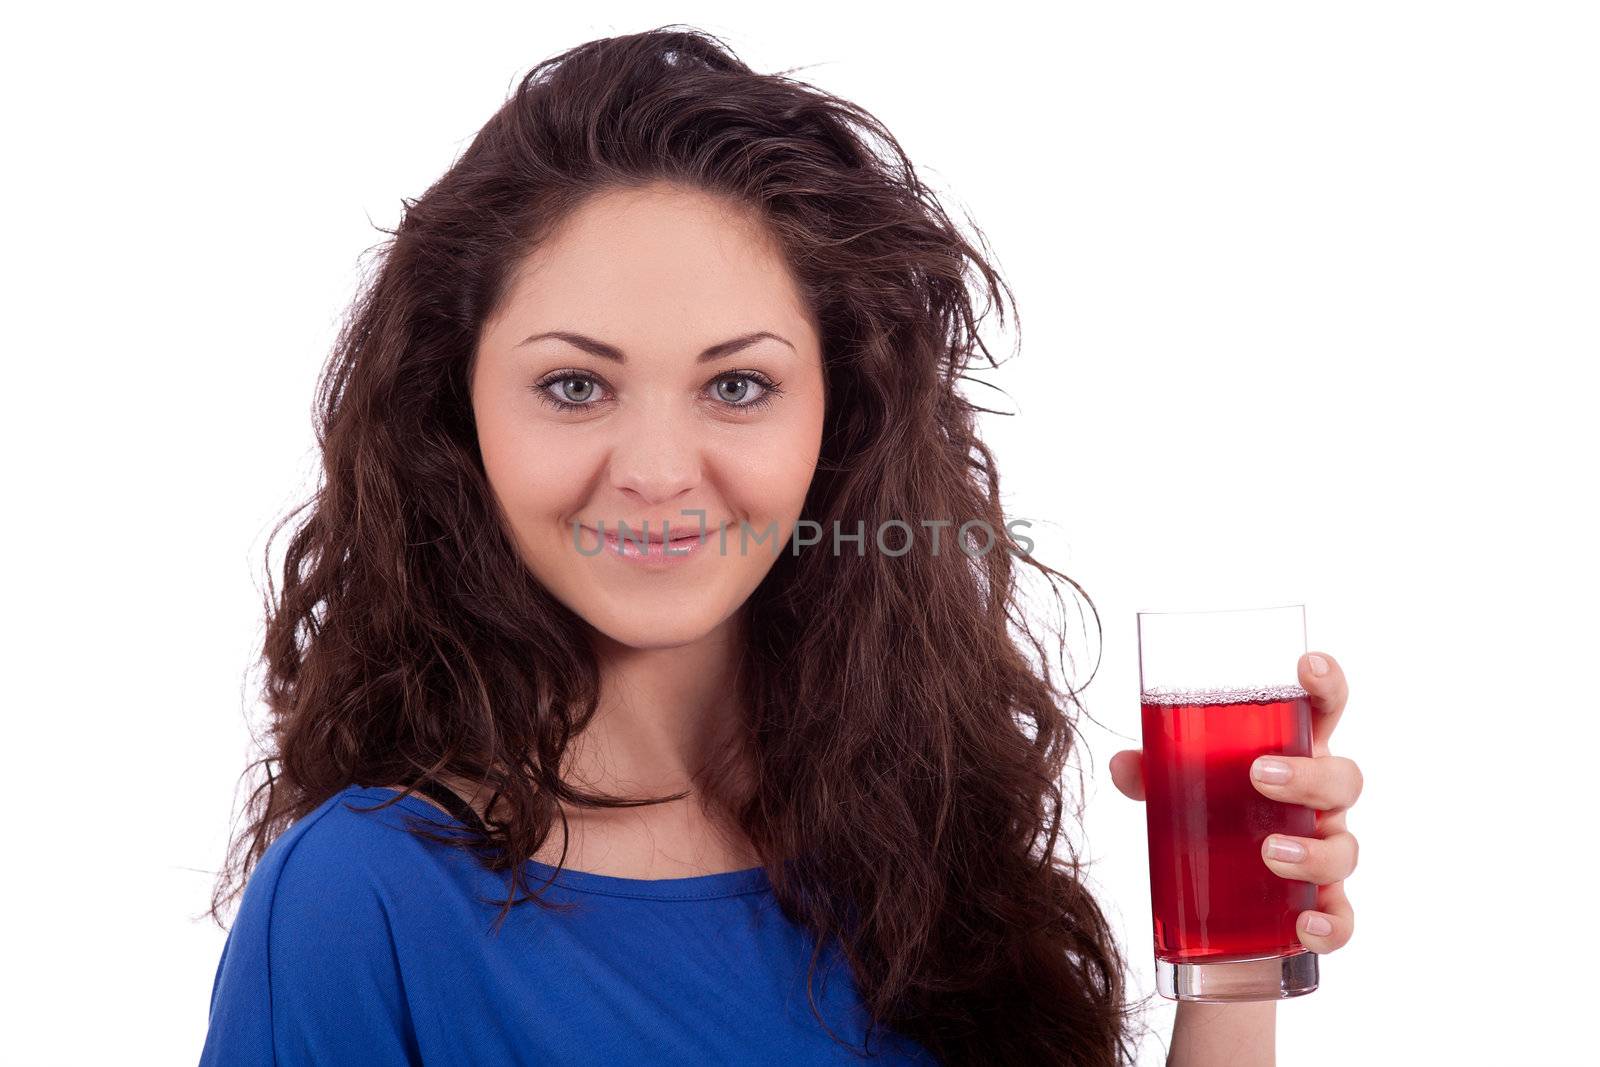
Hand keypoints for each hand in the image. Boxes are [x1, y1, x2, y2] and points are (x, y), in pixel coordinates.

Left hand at [1110, 651, 1361, 952]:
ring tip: (1268, 853)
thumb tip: (1123, 765)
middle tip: (1258, 776)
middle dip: (1308, 775)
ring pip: (1346, 848)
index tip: (1307, 664)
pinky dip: (1331, 925)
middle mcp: (1320, 801)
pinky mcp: (1324, 904)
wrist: (1223, 894)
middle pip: (1343, 779)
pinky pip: (1343, 917)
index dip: (1326, 683)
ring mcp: (1327, 851)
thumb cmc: (1214, 813)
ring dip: (1312, 852)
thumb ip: (1153, 771)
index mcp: (1293, 755)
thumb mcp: (1179, 786)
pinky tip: (1304, 927)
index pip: (1324, 711)